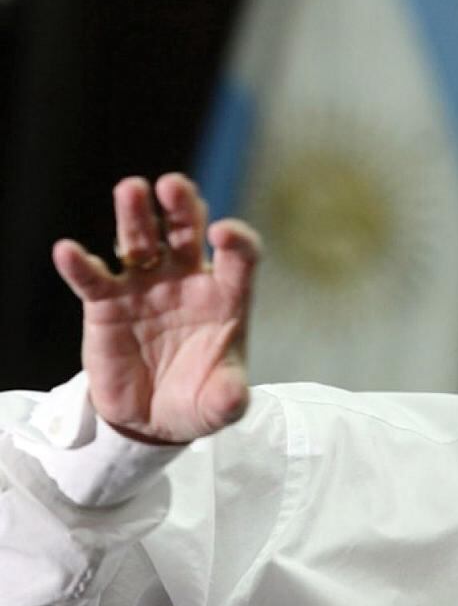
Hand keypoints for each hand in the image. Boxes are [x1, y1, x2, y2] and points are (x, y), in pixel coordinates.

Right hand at [52, 173, 259, 443]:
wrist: (153, 420)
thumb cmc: (197, 400)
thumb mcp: (219, 405)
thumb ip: (229, 399)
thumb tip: (235, 399)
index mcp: (226, 296)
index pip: (240, 255)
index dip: (237, 240)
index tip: (224, 234)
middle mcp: (187, 281)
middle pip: (188, 232)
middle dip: (183, 206)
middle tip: (173, 185)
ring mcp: (146, 287)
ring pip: (141, 241)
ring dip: (136, 216)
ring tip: (131, 189)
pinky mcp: (107, 304)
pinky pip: (93, 279)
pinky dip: (80, 265)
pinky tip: (69, 252)